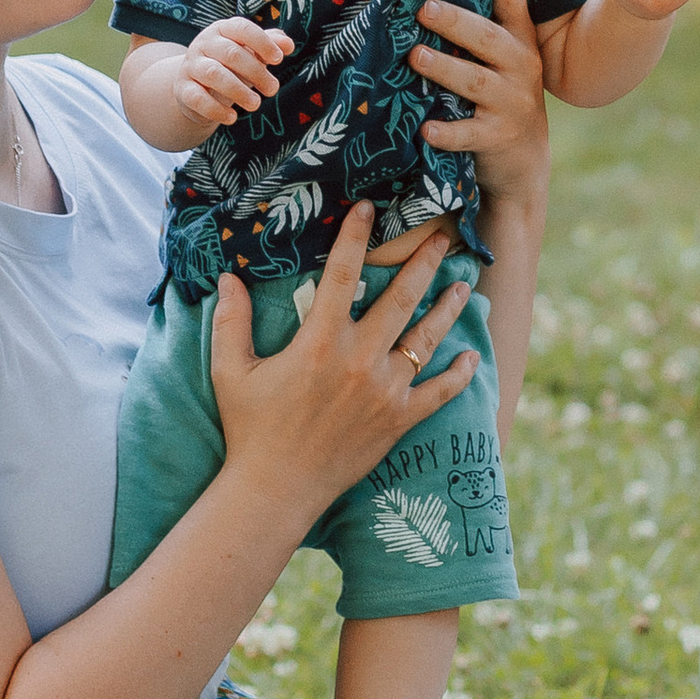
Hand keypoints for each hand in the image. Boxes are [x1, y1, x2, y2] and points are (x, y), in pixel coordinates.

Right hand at [174, 14, 291, 131]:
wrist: (195, 85)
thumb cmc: (230, 65)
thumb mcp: (250, 52)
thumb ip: (269, 44)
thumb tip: (288, 44)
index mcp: (222, 29)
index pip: (242, 29)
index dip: (262, 43)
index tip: (279, 59)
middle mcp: (203, 43)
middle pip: (231, 53)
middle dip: (256, 72)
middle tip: (273, 89)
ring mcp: (190, 66)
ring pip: (214, 74)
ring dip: (238, 91)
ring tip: (256, 105)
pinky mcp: (182, 89)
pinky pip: (197, 98)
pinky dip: (216, 110)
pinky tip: (232, 118)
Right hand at [210, 206, 477, 509]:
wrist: (275, 490)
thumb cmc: (251, 429)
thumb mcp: (231, 371)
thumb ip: (231, 321)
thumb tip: (227, 277)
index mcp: (320, 342)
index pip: (342, 275)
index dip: (355, 237)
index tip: (368, 208)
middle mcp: (359, 360)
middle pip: (401, 298)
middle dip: (423, 262)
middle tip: (440, 236)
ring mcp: (384, 391)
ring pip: (426, 339)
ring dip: (448, 309)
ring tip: (464, 283)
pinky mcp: (398, 421)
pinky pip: (438, 393)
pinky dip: (459, 375)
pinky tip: (472, 355)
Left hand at [412, 0, 552, 195]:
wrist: (523, 158)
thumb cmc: (500, 93)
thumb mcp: (502, 58)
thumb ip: (479, 29)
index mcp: (520, 39)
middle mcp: (521, 66)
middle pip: (489, 39)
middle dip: (457, 22)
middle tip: (424, 8)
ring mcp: (512, 103)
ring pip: (476, 82)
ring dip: (445, 69)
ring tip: (415, 56)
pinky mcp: (498, 136)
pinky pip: (470, 133)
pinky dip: (448, 132)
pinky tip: (426, 129)